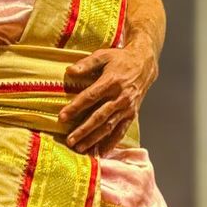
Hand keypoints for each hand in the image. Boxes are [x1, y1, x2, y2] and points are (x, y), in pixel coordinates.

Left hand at [57, 39, 157, 156]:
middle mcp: (120, 97)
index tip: (62, 117)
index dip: (76, 108)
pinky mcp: (132, 114)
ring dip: (94, 139)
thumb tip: (69, 71)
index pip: (90, 97)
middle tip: (69, 140)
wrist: (144, 64)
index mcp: (111, 81)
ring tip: (80, 148)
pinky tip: (101, 151)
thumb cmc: (121, 59)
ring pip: (108, 126)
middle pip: (98, 116)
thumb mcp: (103, 55)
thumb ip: (86, 64)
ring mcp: (127, 107)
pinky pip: (121, 131)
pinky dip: (111, 143)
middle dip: (83, 130)